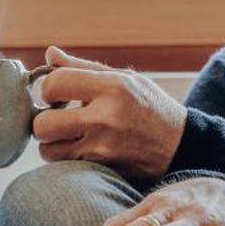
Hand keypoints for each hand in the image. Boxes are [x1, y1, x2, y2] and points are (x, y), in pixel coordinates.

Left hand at [29, 45, 186, 180]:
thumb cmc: (149, 107)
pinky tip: (83, 150)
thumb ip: (83, 68)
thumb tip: (49, 54)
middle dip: (45, 121)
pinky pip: (66, 168)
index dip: (49, 89)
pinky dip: (68, 161)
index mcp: (111, 88)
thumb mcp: (124, 79)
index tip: (59, 94)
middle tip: (59, 119)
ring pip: (48, 151)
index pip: (53, 83)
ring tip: (71, 137)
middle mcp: (106, 118)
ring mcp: (104, 149)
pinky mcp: (105, 172)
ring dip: (54, 144)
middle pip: (43, 124)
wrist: (181, 146)